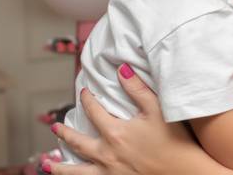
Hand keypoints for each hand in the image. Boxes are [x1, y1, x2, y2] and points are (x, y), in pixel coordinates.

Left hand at [48, 65, 206, 174]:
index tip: (84, 92)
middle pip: (78, 142)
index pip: (94, 111)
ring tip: (46, 163)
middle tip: (55, 127)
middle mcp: (107, 155)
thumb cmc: (174, 141)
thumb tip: (121, 68)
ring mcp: (109, 174)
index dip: (87, 99)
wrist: (186, 173)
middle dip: (65, 133)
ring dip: (59, 166)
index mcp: (115, 133)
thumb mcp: (157, 109)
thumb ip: (137, 88)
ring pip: (76, 171)